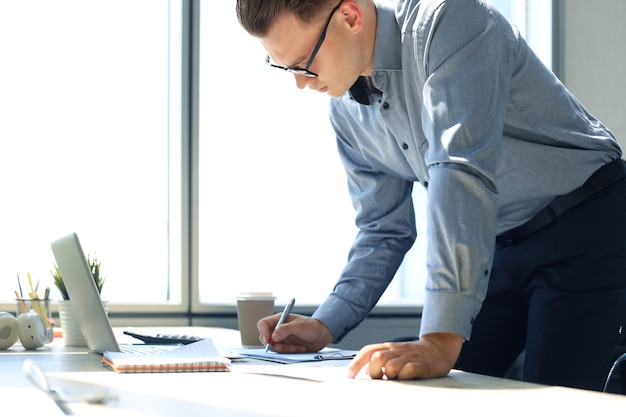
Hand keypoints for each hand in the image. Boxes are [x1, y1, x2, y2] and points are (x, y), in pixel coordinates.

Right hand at [258, 313, 332, 352]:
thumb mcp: (298, 326)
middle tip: (280, 347)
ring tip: (296, 347)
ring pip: (274, 347)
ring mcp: (282, 339)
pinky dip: (290, 352)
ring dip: (285, 349)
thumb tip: (273, 336)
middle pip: (266, 337)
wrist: (321, 336)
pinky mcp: (287, 347)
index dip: (263, 332)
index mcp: (279, 320)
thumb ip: (285, 329)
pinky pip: (283, 352)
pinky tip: (300, 348)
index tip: (268, 340)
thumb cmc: (312, 326)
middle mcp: (278, 329)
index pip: (263, 324)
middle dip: (272, 344)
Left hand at [347, 332, 463, 379]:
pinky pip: (408, 371)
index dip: (356, 363)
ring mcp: (409, 357)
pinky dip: (403, 377)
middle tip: (379, 378)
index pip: (368, 351)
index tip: (350, 375)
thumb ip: (380, 360)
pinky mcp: (421, 365)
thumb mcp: (395, 353)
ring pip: (390, 366)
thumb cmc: (413, 354)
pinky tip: (405, 378)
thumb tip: (364, 371)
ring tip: (394, 378)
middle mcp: (397, 350)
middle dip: (373, 371)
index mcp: (389, 347)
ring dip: (388, 375)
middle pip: (376, 357)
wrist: (438, 348)